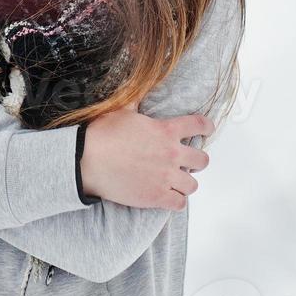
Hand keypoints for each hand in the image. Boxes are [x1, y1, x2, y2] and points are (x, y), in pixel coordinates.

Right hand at [79, 107, 212, 210]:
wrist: (88, 160)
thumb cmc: (103, 135)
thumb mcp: (122, 111)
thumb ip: (136, 103)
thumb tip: (138, 91)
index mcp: (166, 131)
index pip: (198, 125)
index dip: (206, 126)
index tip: (207, 128)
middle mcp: (171, 154)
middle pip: (202, 160)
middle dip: (197, 161)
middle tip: (188, 162)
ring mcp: (165, 177)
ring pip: (192, 185)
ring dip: (186, 183)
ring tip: (177, 182)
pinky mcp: (156, 197)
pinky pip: (179, 204)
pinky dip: (176, 201)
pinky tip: (169, 197)